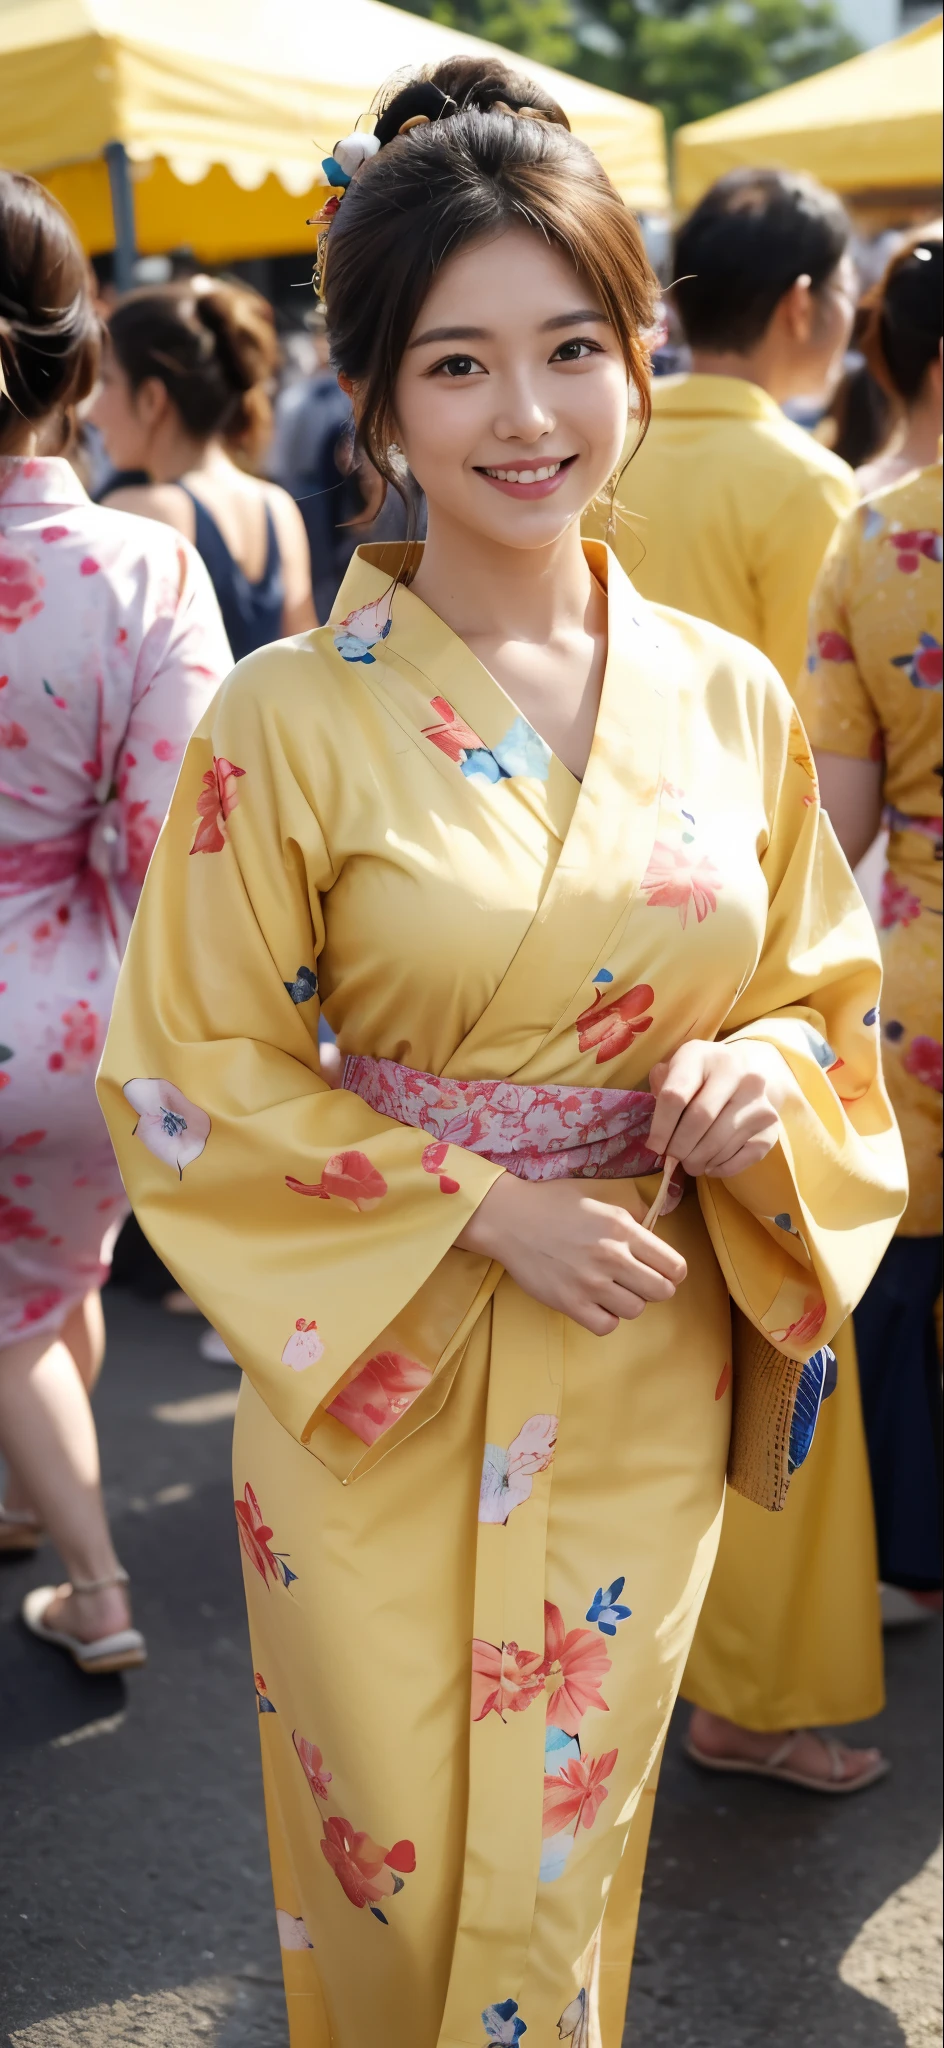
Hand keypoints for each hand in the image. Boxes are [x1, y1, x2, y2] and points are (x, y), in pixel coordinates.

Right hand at [456, 1173, 686, 1336]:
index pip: (674, 1265)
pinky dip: (605, 1318)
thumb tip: (653, 1226)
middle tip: (638, 1282)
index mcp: (623, 1228)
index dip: (673, 1271)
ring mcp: (591, 1283)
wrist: (508, 1219)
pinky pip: (606, 1326)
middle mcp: (612, 1256)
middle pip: (662, 1292)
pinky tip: (595, 1303)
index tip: (661, 1270)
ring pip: (636, 1310)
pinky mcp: (570, 1303)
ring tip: (611, 1290)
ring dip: (628, 1302)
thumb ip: (630, 1213)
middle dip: (656, 1288)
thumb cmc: (553, 1203)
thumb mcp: (599, 1196)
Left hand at [648, 1039, 788, 1178]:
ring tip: (690, 1163)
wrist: (750, 1070)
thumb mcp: (676, 1069)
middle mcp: (736, 1072)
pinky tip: (711, 1164)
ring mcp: (758, 1098)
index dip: (660, 1128)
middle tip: (673, 1158)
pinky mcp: (771, 1123)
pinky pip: (743, 1156)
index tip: (654, 1147)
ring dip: (699, 1160)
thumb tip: (657, 1135)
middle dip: (680, 1147)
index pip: (675, 1095)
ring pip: (720, 1142)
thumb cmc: (701, 1075)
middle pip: (700, 1119)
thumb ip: (660, 1091)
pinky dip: (723, 1167)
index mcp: (702, 1055)